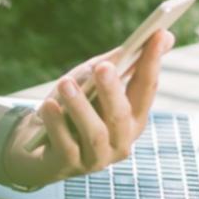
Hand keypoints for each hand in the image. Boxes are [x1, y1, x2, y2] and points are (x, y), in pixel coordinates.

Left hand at [1, 29, 173, 186]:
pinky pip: (66, 145)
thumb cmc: (70, 107)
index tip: (158, 34)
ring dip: (80, 106)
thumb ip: (118, 61)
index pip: (146, 88)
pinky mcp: (69, 165)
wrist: (35, 145)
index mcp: (132, 118)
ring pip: (95, 133)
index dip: (153, 62)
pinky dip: (57, 123)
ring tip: (65, 83)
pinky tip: (48, 105)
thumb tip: (163, 36)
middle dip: (113, 90)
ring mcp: (97, 158)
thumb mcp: (91, 80)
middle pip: (121, 115)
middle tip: (102, 67)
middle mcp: (121, 141)